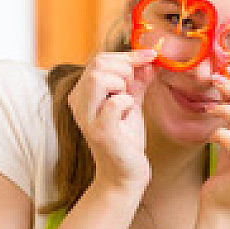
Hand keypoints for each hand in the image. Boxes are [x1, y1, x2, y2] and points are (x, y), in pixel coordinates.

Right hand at [67, 50, 156, 189]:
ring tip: (128, 103)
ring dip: (123, 85)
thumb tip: (149, 59)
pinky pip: (114, 104)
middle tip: (133, 91)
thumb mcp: (132, 103)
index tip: (151, 56)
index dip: (128, 55)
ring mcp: (86, 118)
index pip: (100, 59)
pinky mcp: (100, 132)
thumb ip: (137, 81)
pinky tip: (128, 115)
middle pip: (99, 64)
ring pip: (100, 78)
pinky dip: (128, 104)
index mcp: (83, 93)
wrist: (125, 173)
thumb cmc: (126, 138)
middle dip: (125, 70)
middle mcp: (78, 103)